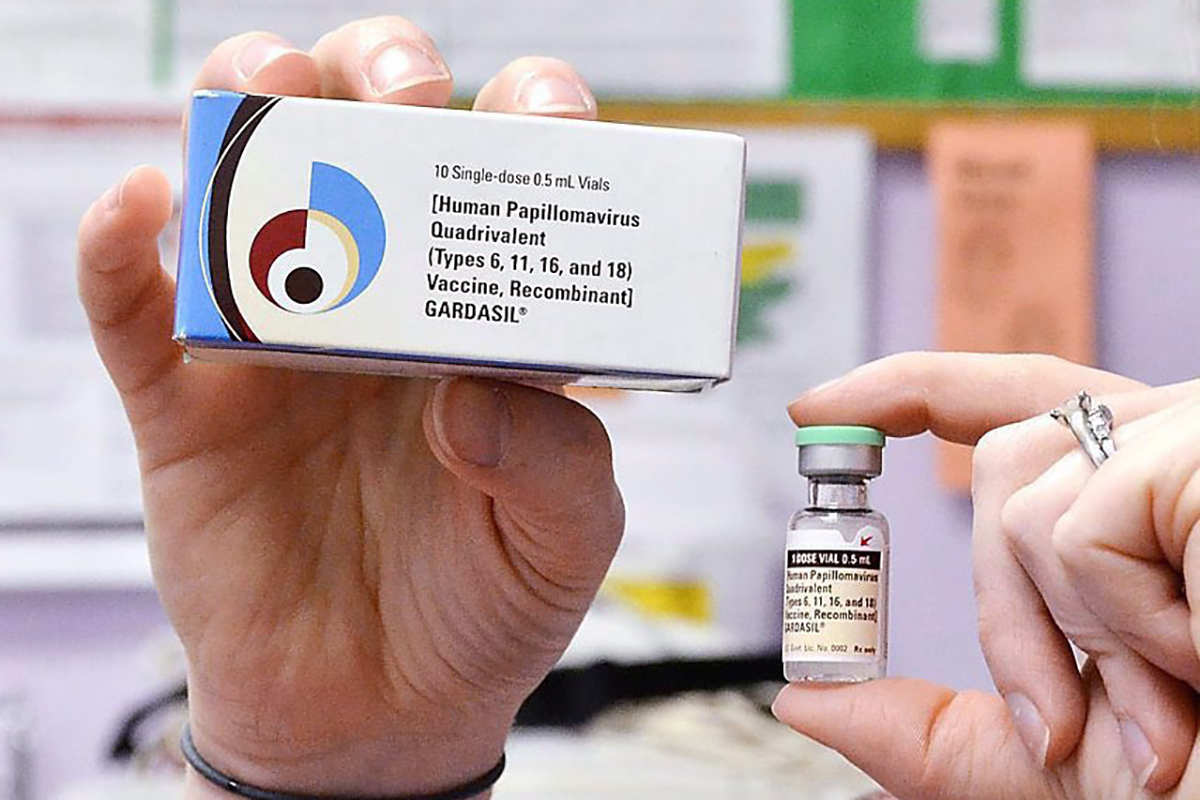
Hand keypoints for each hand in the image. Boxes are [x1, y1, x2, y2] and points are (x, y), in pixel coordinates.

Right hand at [76, 18, 621, 797]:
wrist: (378, 715)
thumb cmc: (481, 607)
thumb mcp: (563, 543)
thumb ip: (560, 464)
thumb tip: (471, 392)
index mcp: (482, 322)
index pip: (504, 181)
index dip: (526, 118)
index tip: (539, 120)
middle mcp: (380, 309)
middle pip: (368, 137)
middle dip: (384, 76)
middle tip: (409, 99)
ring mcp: (278, 350)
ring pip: (243, 188)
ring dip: (250, 113)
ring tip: (272, 94)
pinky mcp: (188, 411)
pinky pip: (133, 315)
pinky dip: (120, 253)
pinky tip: (142, 212)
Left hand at [773, 353, 1199, 798]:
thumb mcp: (1052, 769)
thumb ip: (931, 732)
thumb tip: (807, 699)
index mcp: (1141, 502)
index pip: (1012, 404)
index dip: (912, 391)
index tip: (824, 410)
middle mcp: (1173, 453)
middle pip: (1003, 462)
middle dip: (1002, 609)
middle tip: (1064, 726)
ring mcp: (1196, 440)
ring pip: (1024, 492)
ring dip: (1068, 633)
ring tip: (1176, 713)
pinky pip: (1079, 522)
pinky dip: (1114, 622)